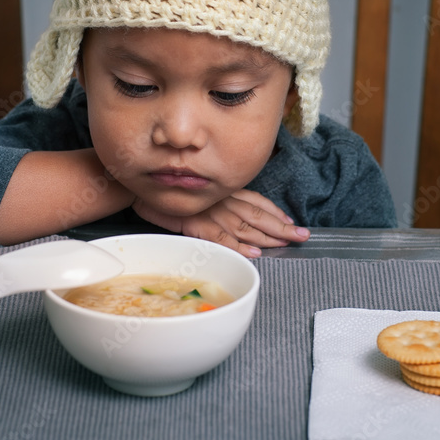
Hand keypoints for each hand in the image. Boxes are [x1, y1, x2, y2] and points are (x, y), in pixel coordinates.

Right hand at [132, 189, 309, 257]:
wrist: (136, 187)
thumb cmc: (166, 189)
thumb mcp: (196, 192)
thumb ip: (215, 201)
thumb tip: (233, 217)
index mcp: (222, 190)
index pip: (256, 201)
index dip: (275, 212)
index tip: (292, 222)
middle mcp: (219, 199)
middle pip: (257, 214)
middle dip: (281, 226)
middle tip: (302, 236)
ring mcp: (208, 211)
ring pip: (245, 226)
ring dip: (268, 237)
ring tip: (286, 244)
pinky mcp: (195, 224)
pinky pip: (221, 238)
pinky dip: (239, 246)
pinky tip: (254, 252)